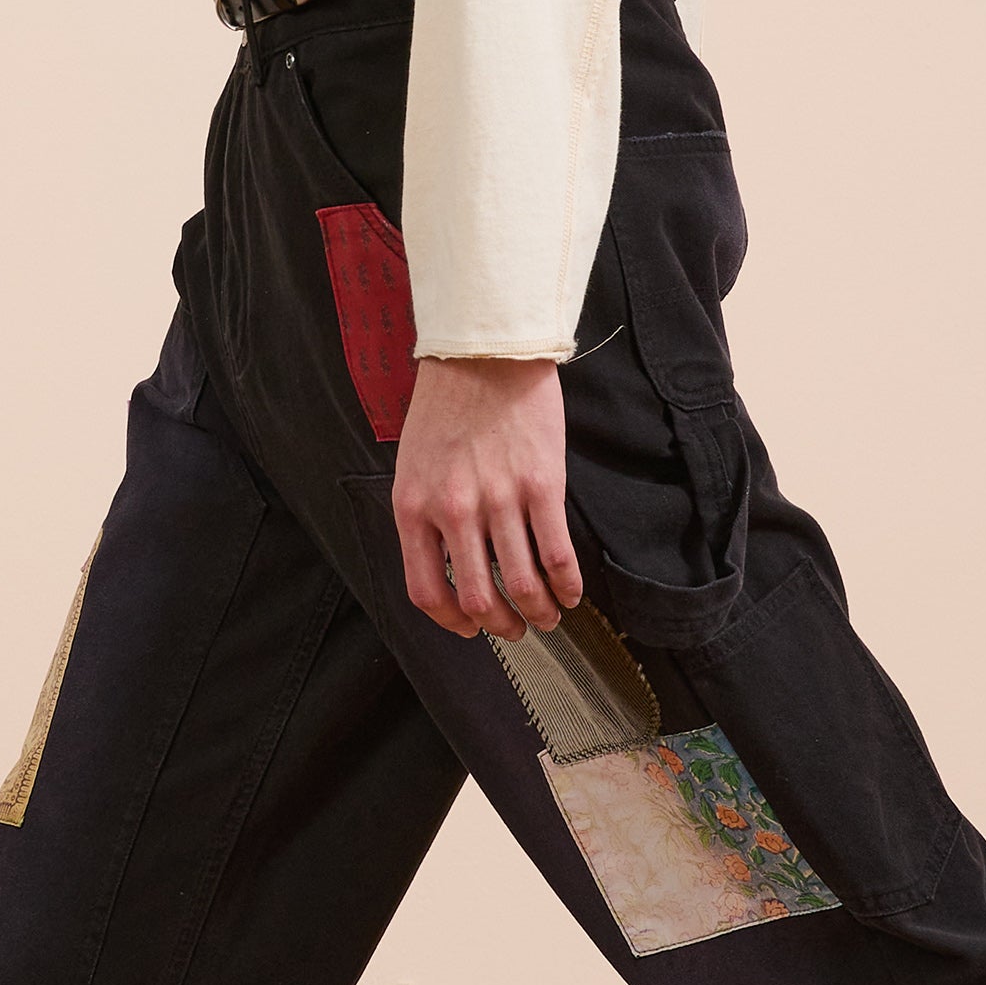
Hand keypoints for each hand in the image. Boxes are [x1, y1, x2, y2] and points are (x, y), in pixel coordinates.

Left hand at [392, 356, 582, 638]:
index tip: (469, 628)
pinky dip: (567, 585)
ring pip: (522, 584)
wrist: (484, 354)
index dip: (451, 623)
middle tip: (516, 630)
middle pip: (478, 598)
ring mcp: (499, 500)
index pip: (426, 591)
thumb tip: (446, 564)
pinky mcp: (541, 486)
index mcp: (414, 509)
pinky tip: (572, 593)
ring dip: (539, 612)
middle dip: (501, 626)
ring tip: (549, 616)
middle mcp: (453, 512)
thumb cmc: (447, 405)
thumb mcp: (414, 465)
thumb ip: (425, 515)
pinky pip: (556, 553)